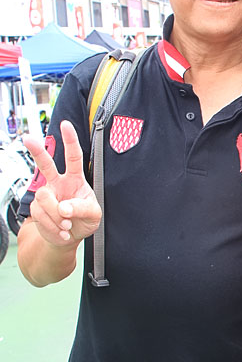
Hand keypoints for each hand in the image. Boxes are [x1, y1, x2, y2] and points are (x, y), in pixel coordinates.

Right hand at [23, 120, 100, 247]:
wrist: (69, 235)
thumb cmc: (84, 219)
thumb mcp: (93, 214)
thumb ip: (81, 208)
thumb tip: (64, 207)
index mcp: (75, 179)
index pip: (74, 157)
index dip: (70, 141)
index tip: (66, 126)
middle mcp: (58, 183)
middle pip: (46, 164)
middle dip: (37, 151)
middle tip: (28, 139)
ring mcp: (46, 194)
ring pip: (45, 198)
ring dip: (56, 215)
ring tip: (66, 224)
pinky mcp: (36, 208)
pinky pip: (41, 214)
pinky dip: (53, 226)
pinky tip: (61, 230)